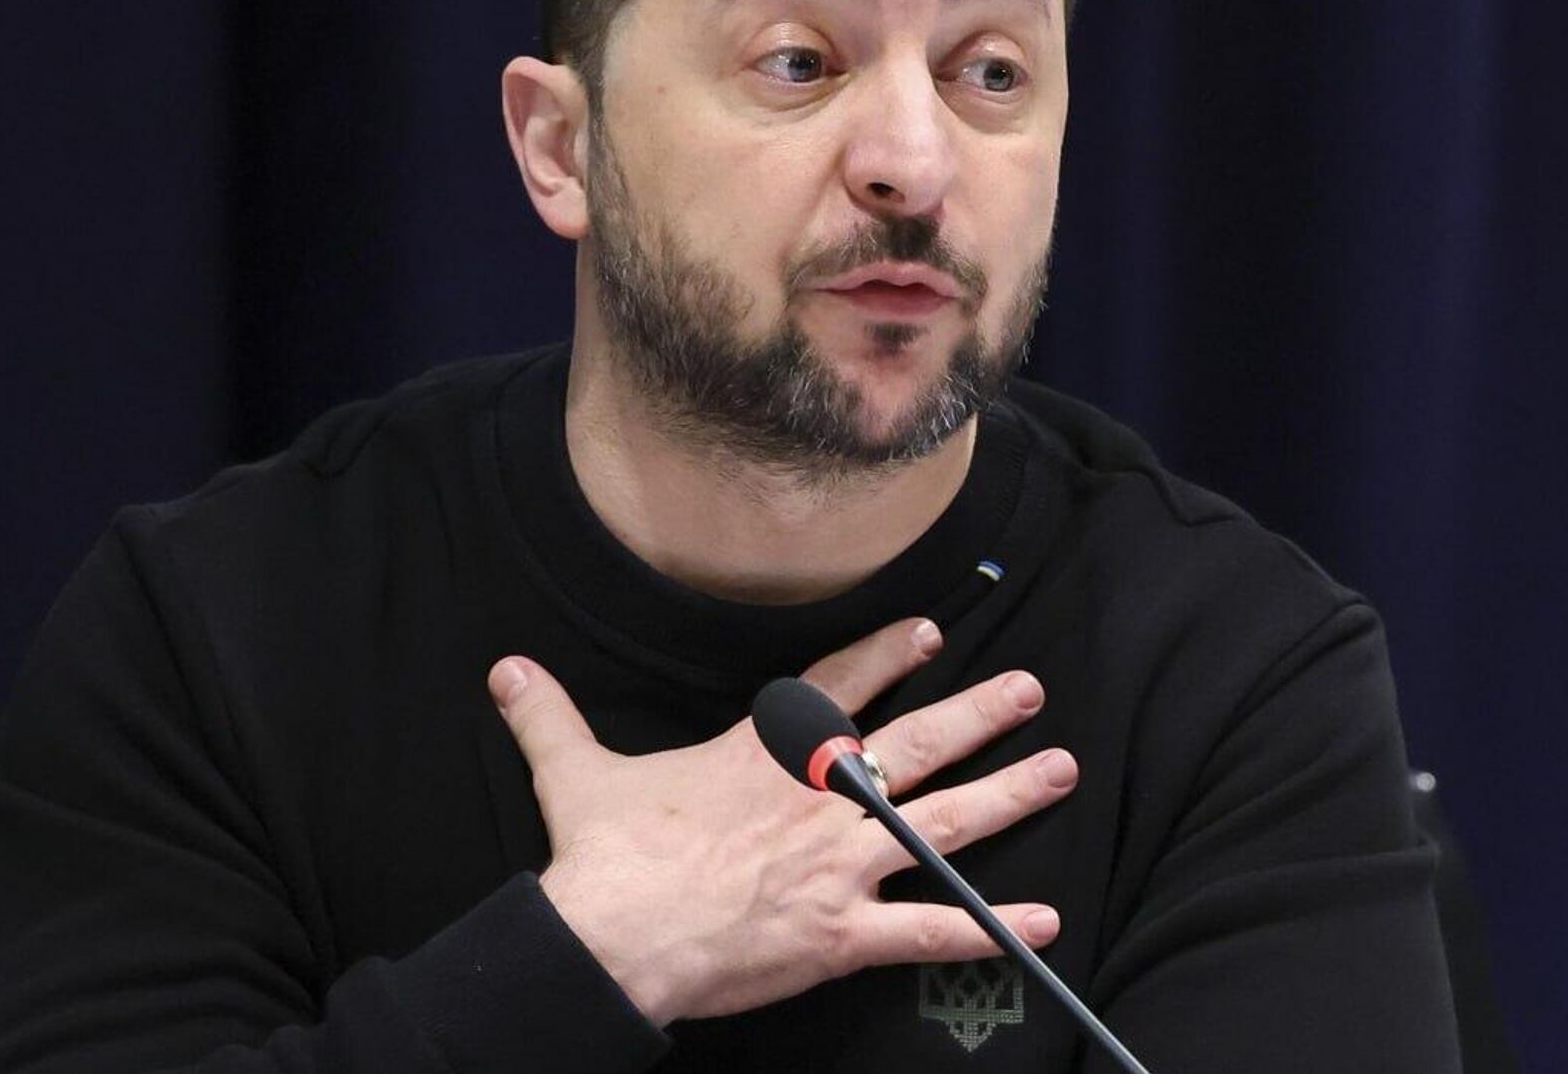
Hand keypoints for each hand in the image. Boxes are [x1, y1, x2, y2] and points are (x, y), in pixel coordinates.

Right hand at [487, 618, 1077, 1025]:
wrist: (616, 935)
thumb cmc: (607, 855)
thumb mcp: (577, 772)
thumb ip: (551, 715)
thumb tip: (506, 668)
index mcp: (765, 757)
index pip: (838, 691)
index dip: (888, 657)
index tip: (932, 633)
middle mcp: (818, 801)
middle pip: (915, 746)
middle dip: (978, 714)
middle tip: (1031, 692)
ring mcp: (839, 865)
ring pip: (943, 825)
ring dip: (1007, 796)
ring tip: (1061, 771)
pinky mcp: (844, 934)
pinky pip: (931, 931)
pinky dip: (989, 927)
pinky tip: (1043, 923)